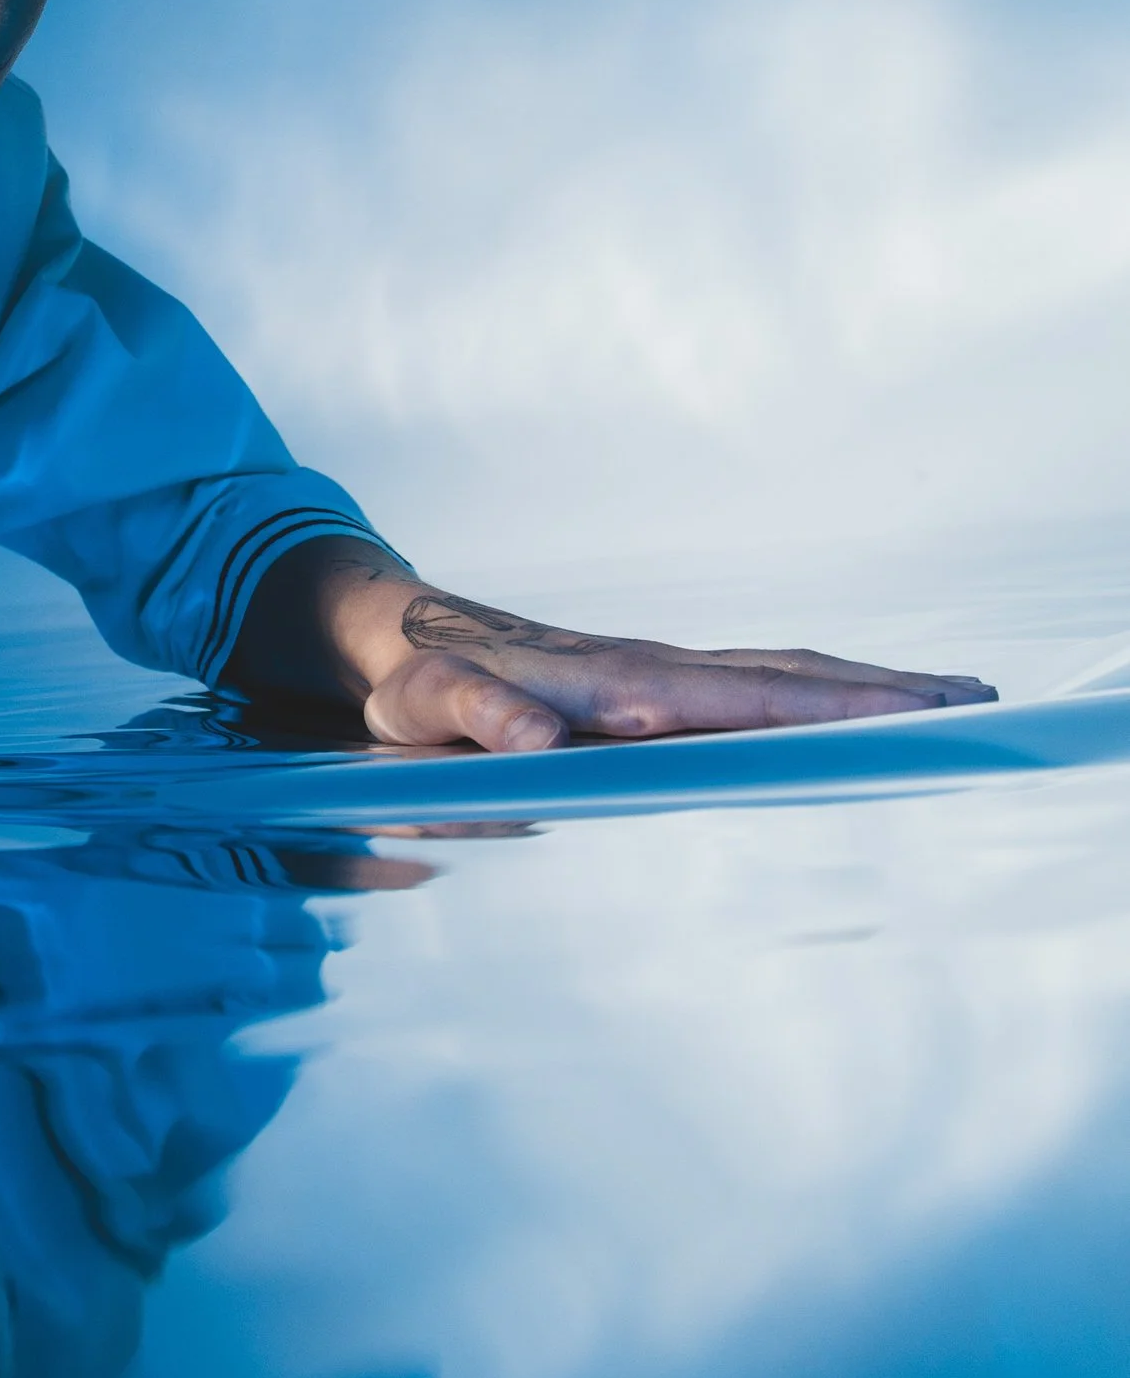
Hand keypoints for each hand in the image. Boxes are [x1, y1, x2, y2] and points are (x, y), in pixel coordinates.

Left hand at [345, 577, 994, 756]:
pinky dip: (816, 692)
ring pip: (782, 674)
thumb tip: (541, 739)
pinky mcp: (656, 686)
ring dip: (862, 687)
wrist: (404, 638)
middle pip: (791, 676)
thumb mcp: (428, 703)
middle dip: (883, 691)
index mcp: (621, 683)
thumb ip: (476, 717)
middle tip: (974, 702)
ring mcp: (662, 674)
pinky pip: (754, 686)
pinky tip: (850, 710)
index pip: (745, 697)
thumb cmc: (417, 682)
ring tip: (946, 699)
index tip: (907, 715)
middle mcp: (657, 669)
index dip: (827, 708)